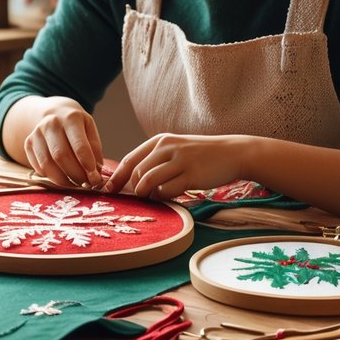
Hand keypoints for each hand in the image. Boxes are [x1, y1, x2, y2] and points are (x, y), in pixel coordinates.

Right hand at [22, 102, 105, 189]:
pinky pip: (38, 167)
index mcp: (71, 118)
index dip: (87, 164)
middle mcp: (51, 123)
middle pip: (61, 156)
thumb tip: (95, 173)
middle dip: (76, 175)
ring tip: (75, 183)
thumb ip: (94, 150)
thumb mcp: (90, 129)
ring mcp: (37, 133)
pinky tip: (61, 176)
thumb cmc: (77, 125)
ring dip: (63, 180)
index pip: (79, 146)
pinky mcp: (28, 143)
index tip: (95, 177)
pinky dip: (51, 177)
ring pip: (47, 164)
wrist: (55, 112)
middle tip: (86, 184)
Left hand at [103, 133, 249, 198]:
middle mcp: (167, 148)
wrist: (232, 153)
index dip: (117, 177)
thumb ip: (155, 160)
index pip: (130, 160)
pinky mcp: (191, 175)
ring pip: (148, 181)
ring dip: (146, 194)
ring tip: (153, 197)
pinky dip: (163, 197)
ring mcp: (180, 160)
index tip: (108, 190)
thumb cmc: (200, 156)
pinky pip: (167, 190)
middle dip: (133, 189)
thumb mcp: (176, 149)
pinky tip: (169, 196)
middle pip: (137, 172)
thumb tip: (131, 181)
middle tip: (139, 198)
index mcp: (160, 141)